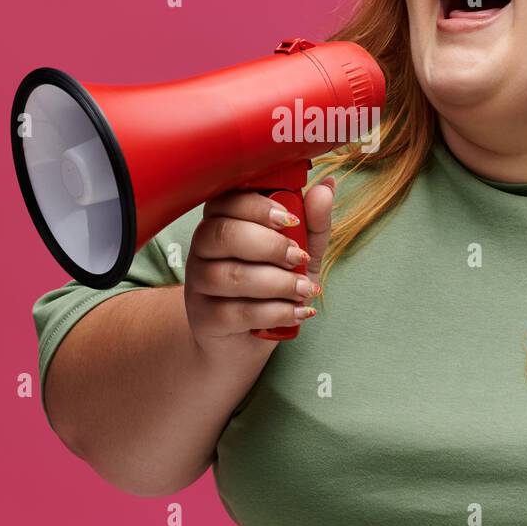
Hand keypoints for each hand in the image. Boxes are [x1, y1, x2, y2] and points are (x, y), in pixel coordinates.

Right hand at [184, 177, 335, 356]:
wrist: (245, 337)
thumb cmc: (271, 284)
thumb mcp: (299, 250)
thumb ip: (312, 222)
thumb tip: (327, 187)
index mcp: (222, 220)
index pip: (227, 201)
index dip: (258, 207)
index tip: (291, 221)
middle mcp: (203, 248)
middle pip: (224, 235)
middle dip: (269, 245)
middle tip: (298, 257)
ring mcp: (199, 284)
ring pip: (231, 276)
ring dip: (277, 282)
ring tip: (304, 289)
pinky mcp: (205, 318)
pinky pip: (237, 312)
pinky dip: (275, 312)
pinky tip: (297, 312)